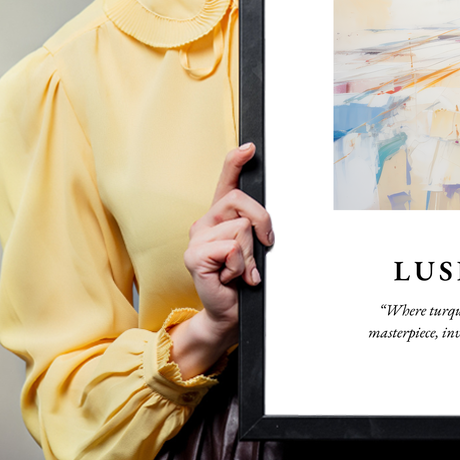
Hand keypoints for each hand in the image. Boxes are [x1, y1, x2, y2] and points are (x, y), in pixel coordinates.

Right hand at [169, 143, 273, 377]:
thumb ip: (255, 227)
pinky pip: (231, 248)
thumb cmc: (243, 279)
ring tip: (241, 270)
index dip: (236, 161)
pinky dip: (240, 266)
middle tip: (263, 247)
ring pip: (241, 228)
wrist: (229, 312)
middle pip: (241, 201)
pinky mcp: (194, 256)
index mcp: (220, 216)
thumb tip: (265, 220)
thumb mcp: (254, 247)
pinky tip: (231, 277)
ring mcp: (196, 238)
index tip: (250, 147)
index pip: (226, 181)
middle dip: (262, 223)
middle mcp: (205, 222)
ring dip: (250, 254)